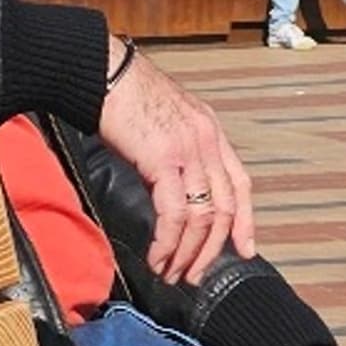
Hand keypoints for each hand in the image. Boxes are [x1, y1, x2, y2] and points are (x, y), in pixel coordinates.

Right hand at [96, 47, 257, 283]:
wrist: (100, 69)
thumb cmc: (122, 92)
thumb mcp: (163, 119)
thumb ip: (176, 149)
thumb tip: (170, 183)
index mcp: (210, 131)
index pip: (240, 184)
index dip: (245, 222)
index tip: (244, 250)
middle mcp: (206, 140)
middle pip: (224, 208)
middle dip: (211, 249)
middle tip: (195, 275)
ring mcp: (189, 149)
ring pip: (201, 217)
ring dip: (187, 253)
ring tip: (171, 273)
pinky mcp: (163, 159)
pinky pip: (174, 214)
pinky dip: (167, 243)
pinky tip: (157, 257)